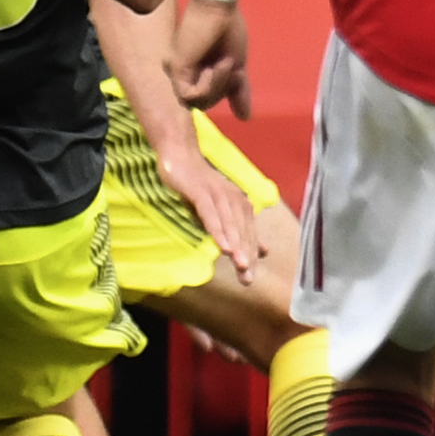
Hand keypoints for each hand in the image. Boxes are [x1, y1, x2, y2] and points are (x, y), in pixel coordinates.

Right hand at [150, 135, 261, 281]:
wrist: (180, 156)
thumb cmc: (198, 187)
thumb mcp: (216, 211)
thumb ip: (233, 229)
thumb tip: (254, 250)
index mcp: (240, 205)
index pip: (248, 235)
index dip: (249, 256)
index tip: (249, 278)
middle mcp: (234, 200)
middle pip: (242, 232)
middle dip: (246, 256)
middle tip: (248, 279)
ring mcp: (218, 195)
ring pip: (230, 225)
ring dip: (236, 246)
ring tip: (242, 266)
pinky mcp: (202, 191)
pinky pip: (211, 215)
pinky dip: (218, 231)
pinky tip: (222, 246)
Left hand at [169, 0, 249, 119]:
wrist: (221, 7)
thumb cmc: (228, 29)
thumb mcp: (236, 67)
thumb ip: (237, 92)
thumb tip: (245, 118)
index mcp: (194, 72)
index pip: (208, 99)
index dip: (226, 91)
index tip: (238, 73)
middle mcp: (183, 73)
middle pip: (203, 104)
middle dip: (223, 89)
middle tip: (231, 66)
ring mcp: (177, 71)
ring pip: (196, 103)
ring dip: (216, 87)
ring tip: (224, 63)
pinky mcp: (176, 68)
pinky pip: (190, 96)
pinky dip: (207, 86)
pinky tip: (213, 67)